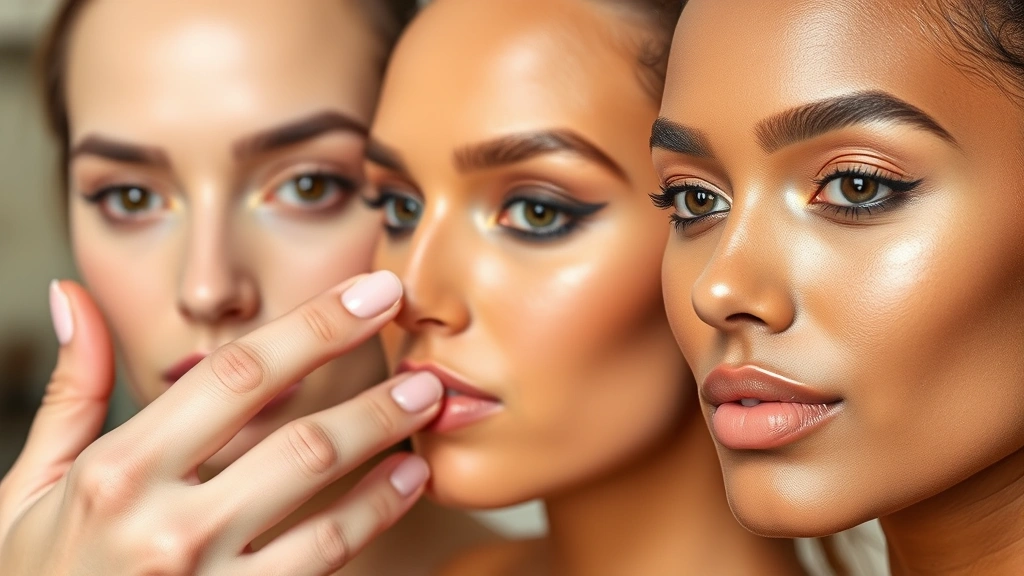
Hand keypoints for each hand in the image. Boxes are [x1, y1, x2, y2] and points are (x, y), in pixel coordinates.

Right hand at [0, 272, 440, 574]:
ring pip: (323, 503)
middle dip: (372, 391)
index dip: (315, 326)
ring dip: (385, 447)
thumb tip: (75, 298)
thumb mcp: (29, 489)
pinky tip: (405, 483)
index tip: (370, 294)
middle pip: (297, 438)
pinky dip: (374, 516)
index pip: (238, 376)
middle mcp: (166, 527)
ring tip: (427, 409)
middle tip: (425, 360)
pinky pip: (325, 562)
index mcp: (118, 472)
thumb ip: (70, 395)